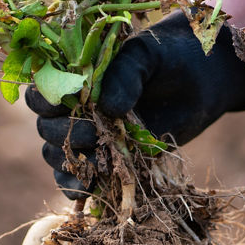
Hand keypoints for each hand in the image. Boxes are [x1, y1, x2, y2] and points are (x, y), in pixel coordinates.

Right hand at [27, 10, 244, 198]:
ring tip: (99, 160)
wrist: (204, 77)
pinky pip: (77, 178)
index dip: (46, 102)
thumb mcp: (147, 55)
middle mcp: (74, 107)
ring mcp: (88, 135)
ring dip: (73, 162)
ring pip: (57, 155)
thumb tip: (107, 108)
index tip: (70, 104)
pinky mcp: (106, 158)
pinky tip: (90, 188)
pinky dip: (77, 186)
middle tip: (94, 131)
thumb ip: (125, 74)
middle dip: (65, 133)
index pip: (41, 92)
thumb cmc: (171, 56)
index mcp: (74, 76)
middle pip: (46, 128)